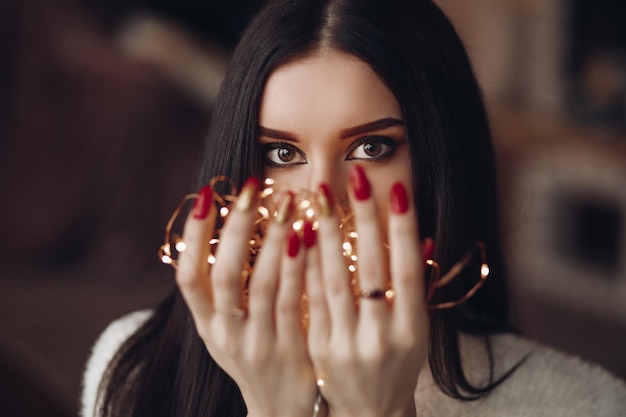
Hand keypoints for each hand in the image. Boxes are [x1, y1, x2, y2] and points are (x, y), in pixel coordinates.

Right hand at [176, 179, 318, 416]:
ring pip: (263, 283)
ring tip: (287, 202)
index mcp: (207, 325)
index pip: (188, 275)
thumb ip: (223, 293)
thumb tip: (226, 231)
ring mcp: (257, 344)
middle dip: (238, 227)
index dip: (194, 235)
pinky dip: (299, 266)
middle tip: (252, 187)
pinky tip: (309, 235)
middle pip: (225, 273)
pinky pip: (294, 301)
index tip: (206, 195)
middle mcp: (225, 335)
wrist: (282, 412)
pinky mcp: (289, 351)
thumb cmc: (257, 356)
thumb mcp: (230, 331)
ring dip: (274, 238)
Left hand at [306, 167, 426, 416]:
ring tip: (320, 196)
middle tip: (354, 176)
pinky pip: (310, 297)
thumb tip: (418, 231)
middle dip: (363, 219)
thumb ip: (413, 282)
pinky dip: (306, 263)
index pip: (410, 270)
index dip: (404, 229)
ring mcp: (348, 344)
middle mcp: (382, 337)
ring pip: (334, 280)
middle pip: (371, 269)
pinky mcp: (319, 347)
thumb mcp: (416, 326)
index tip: (397, 189)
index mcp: (414, 329)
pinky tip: (300, 232)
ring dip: (326, 234)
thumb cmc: (398, 360)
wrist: (371, 410)